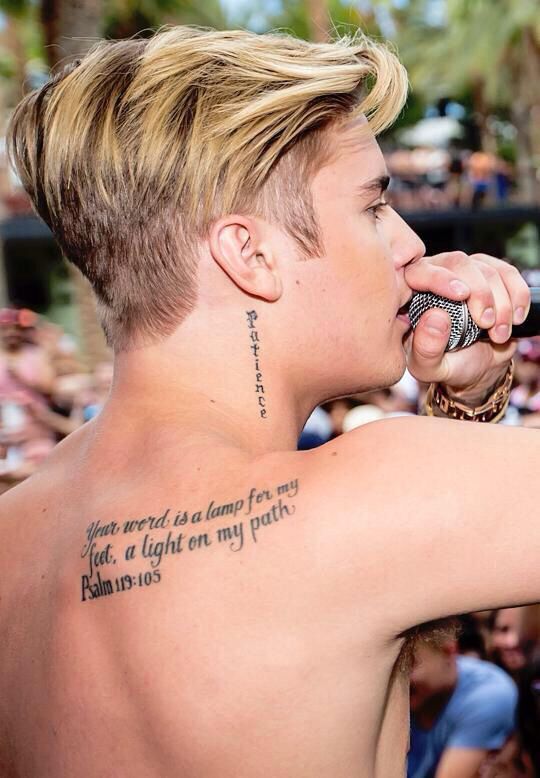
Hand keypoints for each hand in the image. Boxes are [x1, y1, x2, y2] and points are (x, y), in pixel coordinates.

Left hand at [403, 252, 530, 401]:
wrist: (476, 366)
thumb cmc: (445, 363)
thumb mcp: (429, 367)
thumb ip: (426, 348)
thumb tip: (435, 318)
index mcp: (411, 292)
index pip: (419, 272)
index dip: (440, 278)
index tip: (461, 296)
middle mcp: (436, 274)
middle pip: (458, 263)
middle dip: (479, 293)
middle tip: (486, 324)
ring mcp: (465, 271)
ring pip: (486, 269)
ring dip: (500, 302)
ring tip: (499, 333)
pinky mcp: (491, 273)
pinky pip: (508, 272)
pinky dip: (518, 295)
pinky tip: (517, 318)